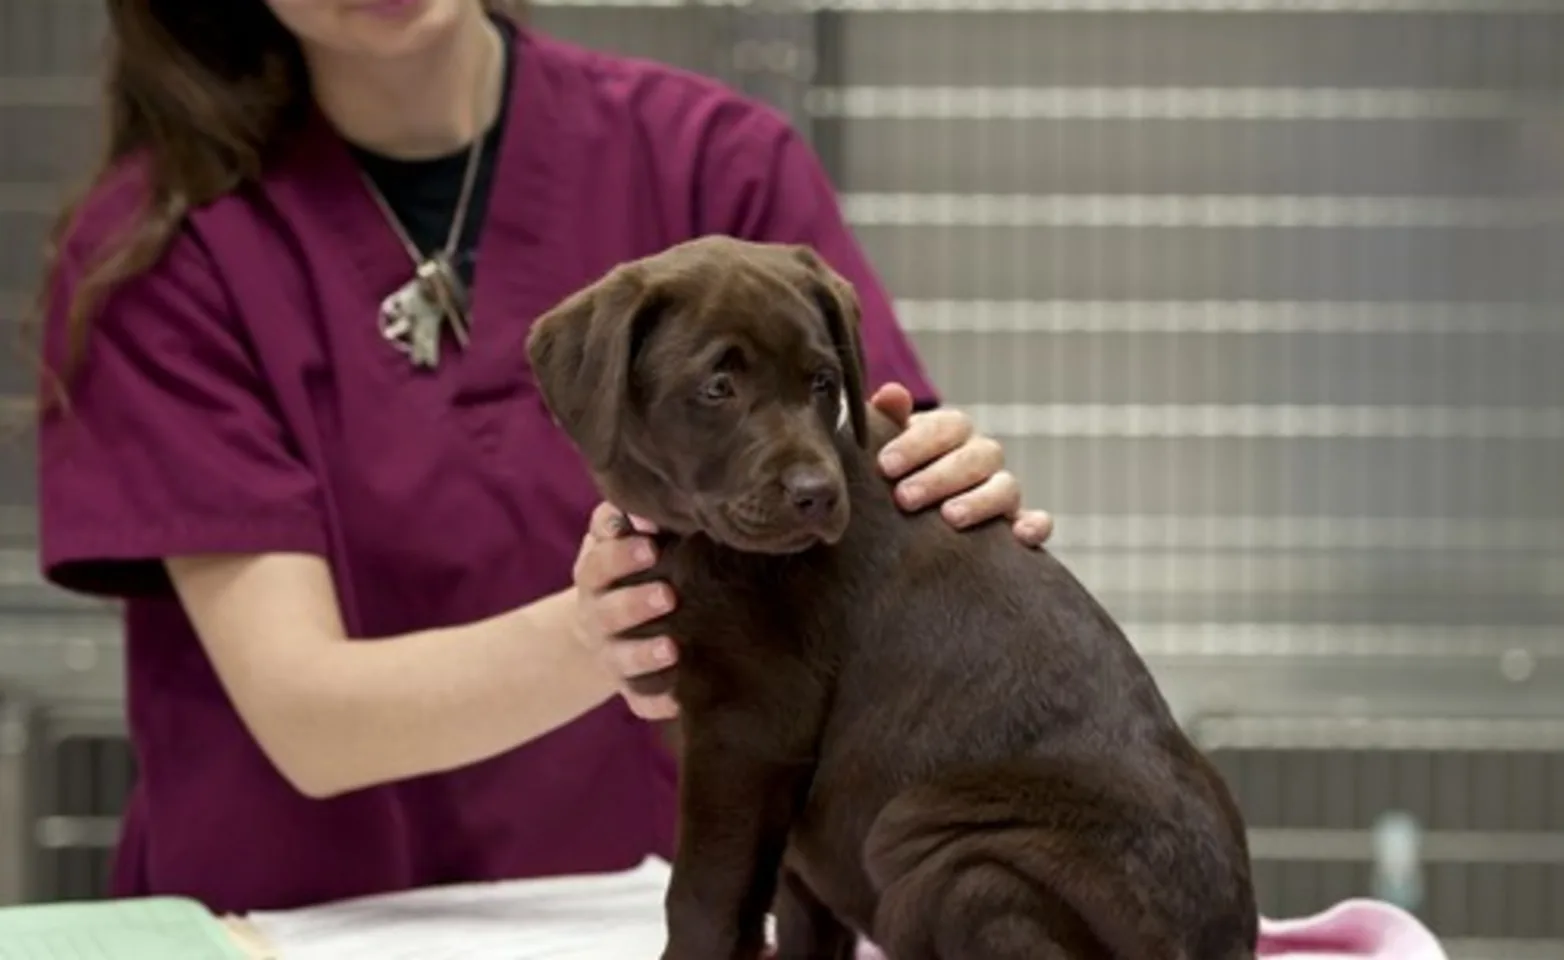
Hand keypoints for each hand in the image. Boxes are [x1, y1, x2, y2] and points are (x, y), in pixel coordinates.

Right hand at [571, 502, 680, 719]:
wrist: (602, 627)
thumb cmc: (621, 569)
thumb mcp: (612, 539)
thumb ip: (621, 519)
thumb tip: (649, 511)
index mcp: (593, 577)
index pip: (599, 564)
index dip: (621, 555)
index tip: (651, 545)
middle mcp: (598, 619)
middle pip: (610, 612)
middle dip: (636, 604)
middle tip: (668, 595)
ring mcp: (612, 656)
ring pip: (623, 659)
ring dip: (646, 655)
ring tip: (673, 649)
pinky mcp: (630, 688)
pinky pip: (640, 702)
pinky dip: (657, 703)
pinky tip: (678, 701)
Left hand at [869, 383, 1053, 547]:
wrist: (909, 514)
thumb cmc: (896, 473)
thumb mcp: (887, 446)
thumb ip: (889, 420)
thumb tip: (891, 395)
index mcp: (953, 432)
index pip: (947, 426)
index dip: (917, 443)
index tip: (885, 465)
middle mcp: (982, 457)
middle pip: (978, 456)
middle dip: (940, 477)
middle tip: (904, 498)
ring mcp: (1002, 489)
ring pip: (1007, 486)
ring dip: (980, 501)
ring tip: (950, 518)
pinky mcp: (1017, 523)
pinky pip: (1037, 521)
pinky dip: (1035, 525)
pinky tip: (1021, 536)